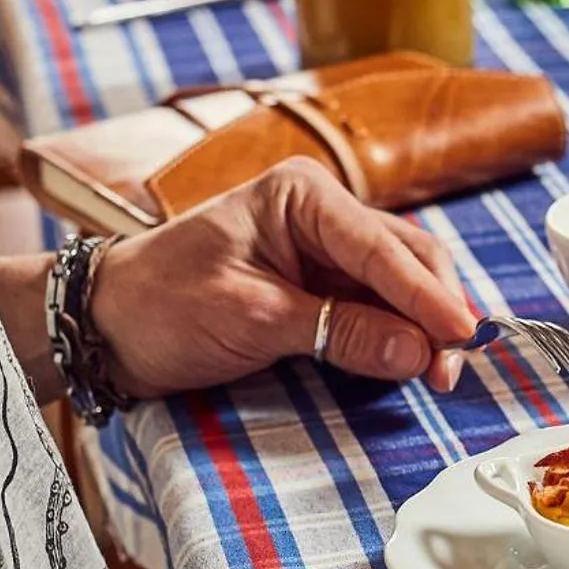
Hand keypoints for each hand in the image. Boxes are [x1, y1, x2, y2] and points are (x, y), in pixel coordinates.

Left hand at [89, 158, 480, 396]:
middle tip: (453, 367)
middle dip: (435, 311)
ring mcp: (324, 248)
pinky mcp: (321, 285)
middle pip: (406, 257)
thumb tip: (417, 352)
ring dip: (423, 326)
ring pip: (400, 282)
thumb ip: (339, 331)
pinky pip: (377, 305)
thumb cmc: (162, 306)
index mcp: (300, 196)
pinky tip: (416, 360)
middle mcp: (321, 212)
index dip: (428, 296)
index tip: (461, 337)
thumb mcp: (251, 320)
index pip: (382, 247)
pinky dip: (400, 333)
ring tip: (440, 372)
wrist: (106, 326)